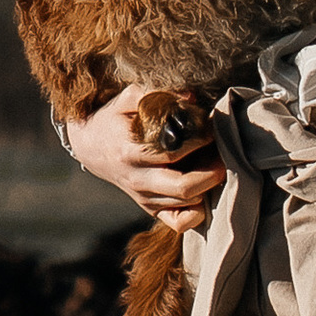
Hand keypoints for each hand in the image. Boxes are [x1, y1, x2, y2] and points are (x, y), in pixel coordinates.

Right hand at [64, 83, 221, 230]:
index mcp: (130, 152)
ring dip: (208, 186)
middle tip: (224, 154)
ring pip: (187, 204)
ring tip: (216, 164)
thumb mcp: (127, 99)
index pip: (172, 154)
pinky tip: (203, 190)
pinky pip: (179, 222)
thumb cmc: (114, 119)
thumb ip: (153, 94)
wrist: (91, 147)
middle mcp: (137, 180)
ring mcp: (144, 198)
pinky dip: (198, 212)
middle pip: (184, 188)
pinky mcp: (150, 208)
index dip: (199, 142)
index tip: (212, 129)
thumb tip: (189, 96)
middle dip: (212, 172)